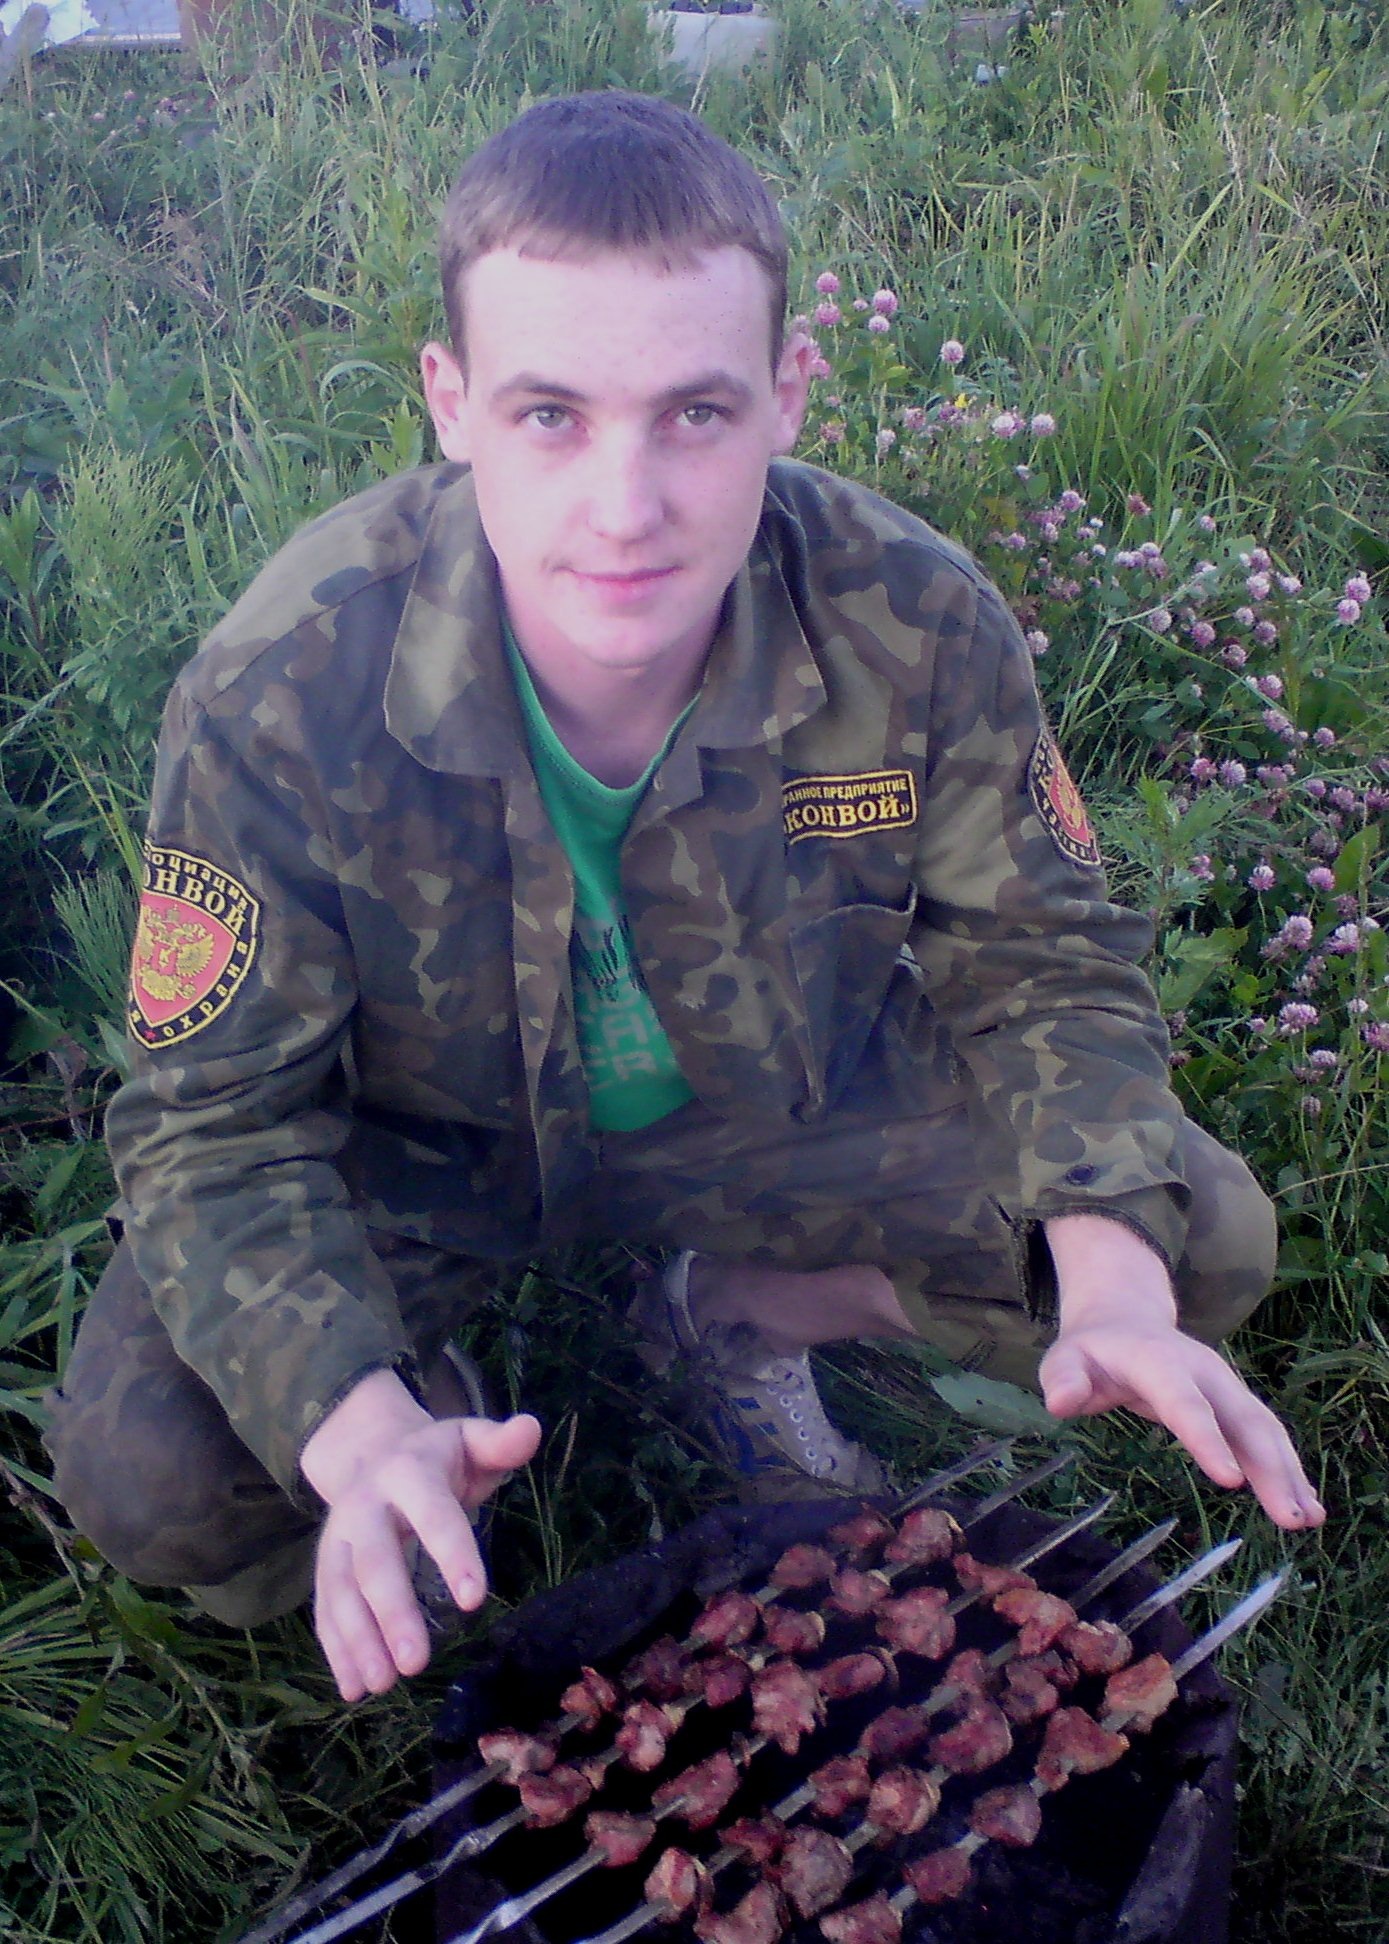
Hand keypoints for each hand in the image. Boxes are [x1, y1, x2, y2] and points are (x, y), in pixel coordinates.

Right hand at [300, 1369, 540, 1701]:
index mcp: (408, 1471)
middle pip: (375, 1561)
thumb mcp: (471, 1440)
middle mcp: (365, 1505)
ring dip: (358, 1639)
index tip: (474, 1602)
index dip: (452, 1554)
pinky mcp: (325, 1565)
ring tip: (382, 1685)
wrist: (370, 1449)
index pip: (433, 1514)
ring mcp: (338, 1537)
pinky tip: (352, 1688)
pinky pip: (325, 1608)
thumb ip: (501, 1442)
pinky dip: (336, 1649)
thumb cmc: (438, 1456)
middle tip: (417, 1663)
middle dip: (393, 1612)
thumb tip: (531, 1428)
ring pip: (342, 1590)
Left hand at [1041, 1214, 1324, 1532]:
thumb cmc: (1091, 1350)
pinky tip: (1305, 1503)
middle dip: (1269, 1468)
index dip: (1208, 1440)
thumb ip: (1062, 1379)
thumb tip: (1061, 1402)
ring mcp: (1224, 1385)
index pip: (1186, 1404)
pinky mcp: (1234, 1402)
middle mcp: (1203, 1371)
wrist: (1124, 1317)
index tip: (1231, 1481)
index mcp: (1159, 1362)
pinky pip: (1266, 1435)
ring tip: (1309, 1519)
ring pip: (1263, 1428)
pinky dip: (1288, 1468)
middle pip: (1242, 1419)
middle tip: (1290, 1519)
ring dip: (1289, 1472)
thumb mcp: (1064, 1358)